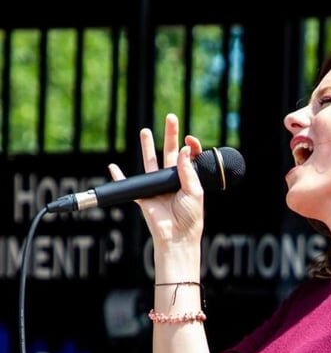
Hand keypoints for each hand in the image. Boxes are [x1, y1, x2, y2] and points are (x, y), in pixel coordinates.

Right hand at [107, 113, 204, 244]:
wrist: (177, 236)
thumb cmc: (190, 217)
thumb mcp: (195, 192)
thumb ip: (188, 171)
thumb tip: (183, 149)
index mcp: (187, 179)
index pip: (187, 157)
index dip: (189, 146)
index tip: (189, 139)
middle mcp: (172, 181)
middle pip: (169, 153)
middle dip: (170, 135)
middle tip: (171, 117)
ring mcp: (157, 187)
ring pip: (150, 162)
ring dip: (147, 147)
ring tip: (145, 130)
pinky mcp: (144, 196)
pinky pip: (129, 185)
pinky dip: (119, 177)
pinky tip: (114, 167)